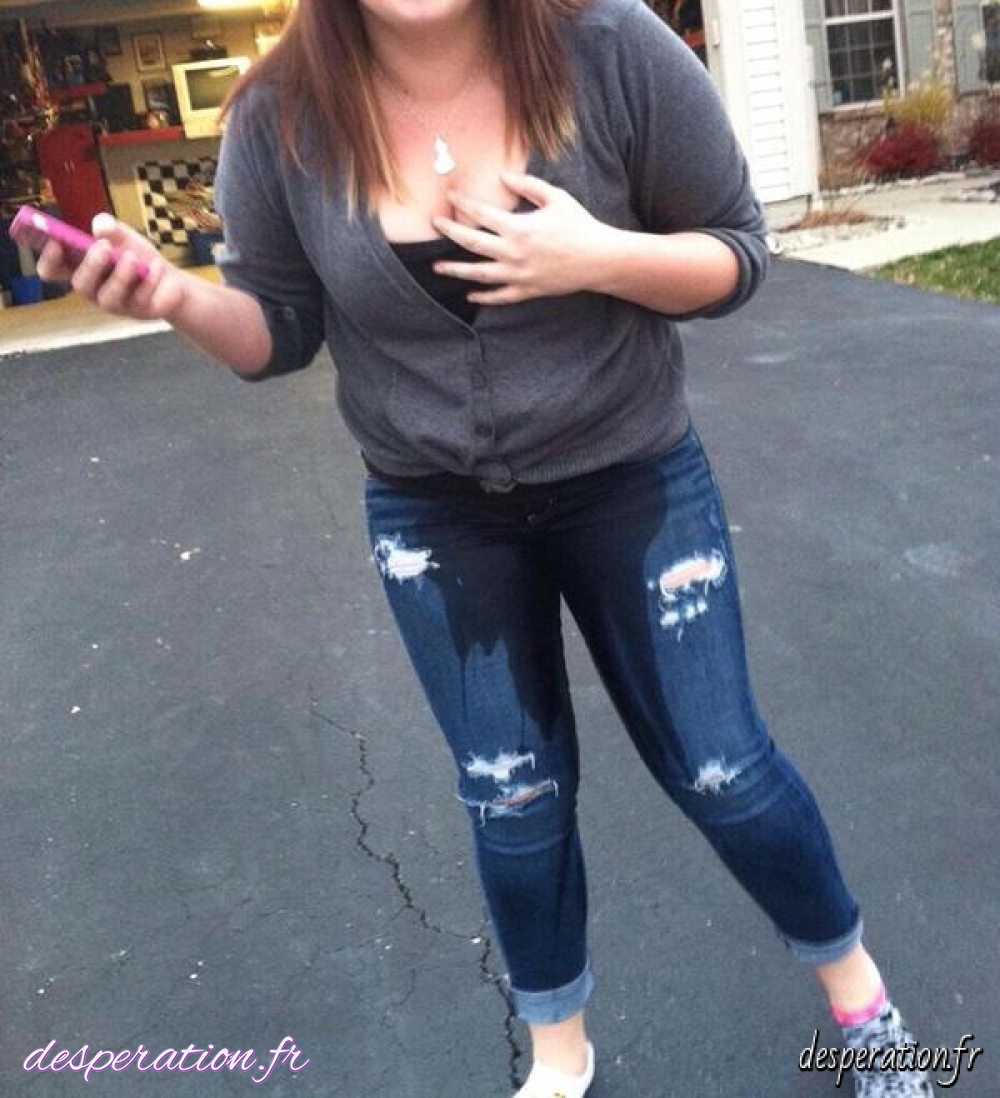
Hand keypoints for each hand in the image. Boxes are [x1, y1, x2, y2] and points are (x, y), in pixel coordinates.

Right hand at [37, 213, 188, 322]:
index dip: (49, 259)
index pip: (53, 270)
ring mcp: (117, 305)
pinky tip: (157, 266)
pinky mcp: (140, 312)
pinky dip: (150, 280)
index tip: (56, 241)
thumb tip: (101, 226)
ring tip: (133, 257)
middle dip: (90, 265)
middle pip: (81, 285)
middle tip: (102, 247)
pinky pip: (140, 300)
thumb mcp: (125, 237)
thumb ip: (112, 229)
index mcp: (82, 269)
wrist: (171, 280)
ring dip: (120, 276)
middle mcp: (94, 290)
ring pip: (109, 298)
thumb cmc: (139, 257)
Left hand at [430, 172, 613, 304]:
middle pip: (472, 243)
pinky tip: (470, 294)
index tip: (450, 196)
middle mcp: (514, 254)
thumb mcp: (556, 198)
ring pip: (479, 275)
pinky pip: (500, 297)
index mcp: (519, 228)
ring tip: (438, 267)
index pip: (481, 214)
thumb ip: (528, 186)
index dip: (463, 203)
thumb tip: (502, 177)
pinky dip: (483, 297)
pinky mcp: (527, 291)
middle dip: (450, 232)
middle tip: (435, 224)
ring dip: (456, 270)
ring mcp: (518, 275)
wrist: (598, 260)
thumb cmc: (578, 225)